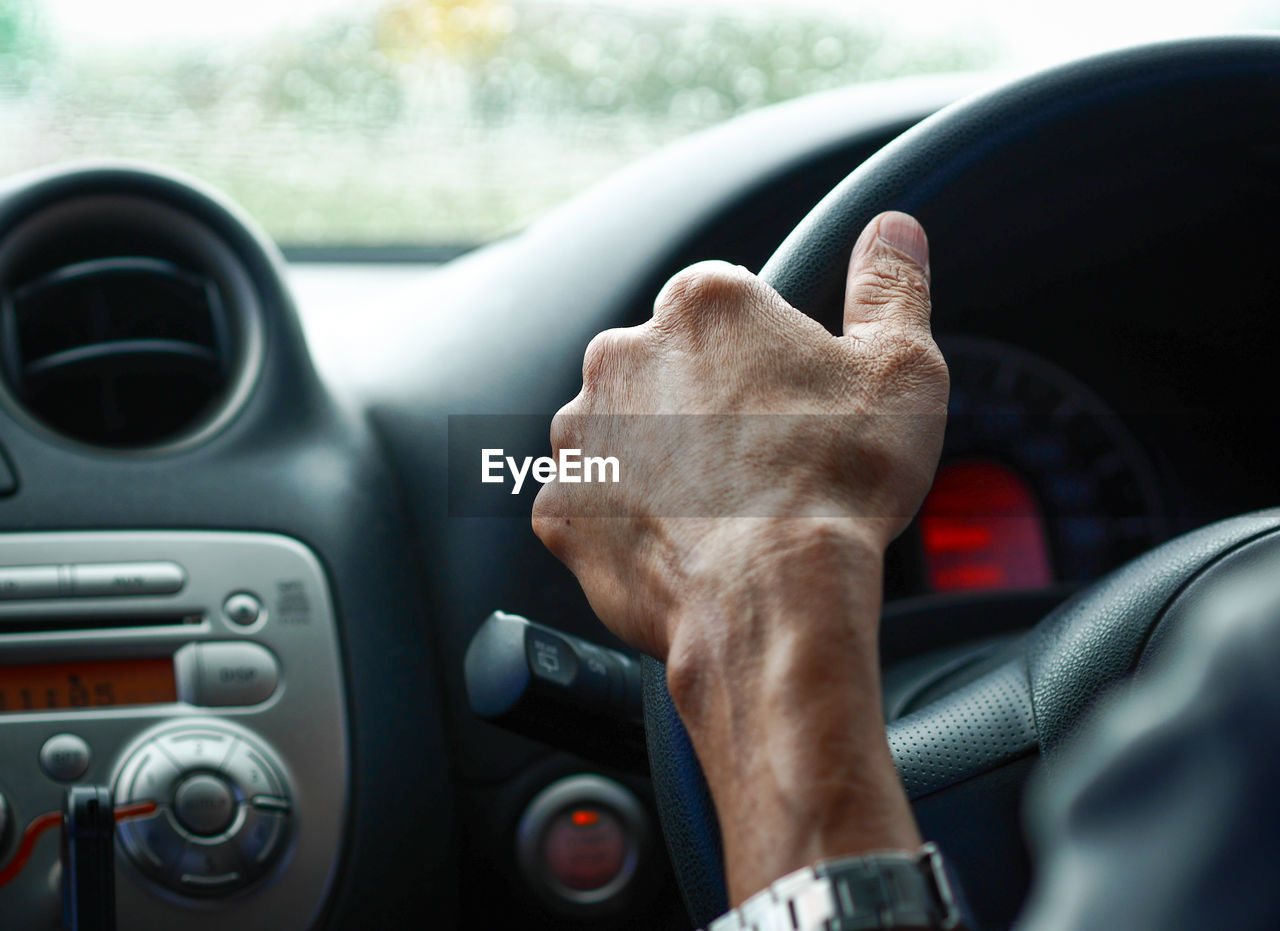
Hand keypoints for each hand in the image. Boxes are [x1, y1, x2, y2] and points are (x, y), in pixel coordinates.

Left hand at [533, 211, 946, 902]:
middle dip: (702, 405)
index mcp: (700, 307)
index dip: (760, 354)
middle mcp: (622, 355)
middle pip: (664, 368)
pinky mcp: (561, 506)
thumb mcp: (900, 370)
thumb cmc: (836, 482)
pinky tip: (680, 544)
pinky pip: (591, 503)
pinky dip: (625, 520)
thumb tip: (892, 230)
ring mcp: (581, 434)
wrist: (774, 597)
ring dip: (657, 459)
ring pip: (622, 434)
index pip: (721, 308)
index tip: (786, 398)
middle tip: (758, 460)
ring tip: (720, 509)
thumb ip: (890, 285)